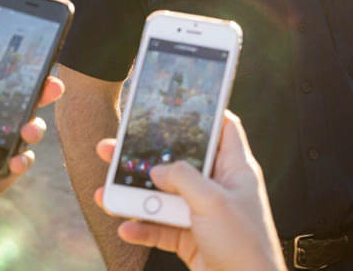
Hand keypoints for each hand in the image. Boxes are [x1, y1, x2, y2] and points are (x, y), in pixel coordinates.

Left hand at [0, 35, 63, 190]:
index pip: (0, 78)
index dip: (24, 74)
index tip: (44, 68)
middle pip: (16, 103)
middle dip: (40, 98)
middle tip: (51, 92)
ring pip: (15, 131)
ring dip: (32, 129)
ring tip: (30, 131)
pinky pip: (0, 159)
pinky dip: (15, 160)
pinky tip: (18, 160)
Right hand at [94, 112, 284, 270]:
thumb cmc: (245, 246)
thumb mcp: (213, 202)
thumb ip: (183, 179)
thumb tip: (158, 170)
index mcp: (235, 170)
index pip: (223, 130)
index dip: (204, 115)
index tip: (176, 105)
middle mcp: (219, 189)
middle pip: (180, 164)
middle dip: (148, 159)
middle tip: (117, 148)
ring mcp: (204, 215)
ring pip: (164, 198)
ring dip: (136, 197)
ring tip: (107, 191)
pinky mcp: (192, 240)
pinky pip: (161, 228)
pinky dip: (142, 228)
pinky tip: (126, 226)